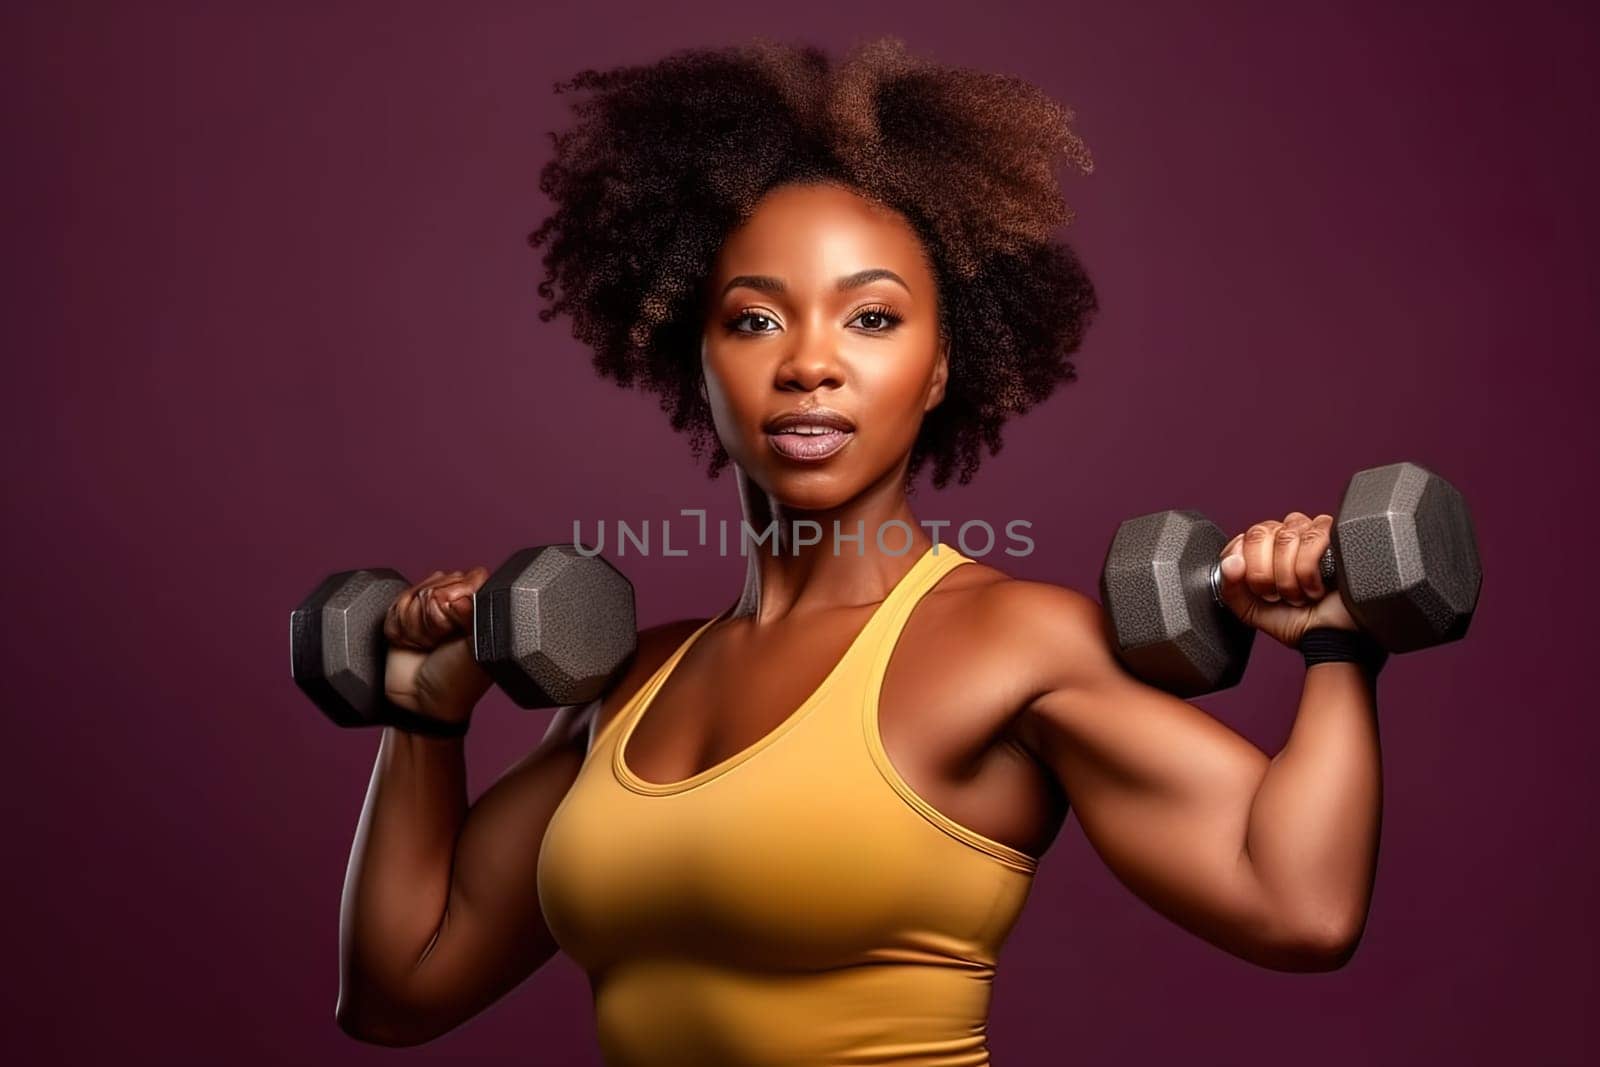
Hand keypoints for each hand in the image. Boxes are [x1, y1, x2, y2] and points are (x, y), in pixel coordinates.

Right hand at [382, 567, 492, 727]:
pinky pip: (395, 604)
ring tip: (427, 646)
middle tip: (441, 642)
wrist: (420, 704)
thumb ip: (479, 612)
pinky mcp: (404, 616)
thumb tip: (465, 587)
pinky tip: (410, 644)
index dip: (460, 599)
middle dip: (435, 615)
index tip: (458, 626)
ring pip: (416, 592)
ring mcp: (431, 608)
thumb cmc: (456, 680)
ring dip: (416, 624)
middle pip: (440, 582)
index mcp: (483, 608)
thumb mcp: (478, 647)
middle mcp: (459, 603)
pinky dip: (399, 626)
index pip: (470, 577)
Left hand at [1216, 512, 1359, 648]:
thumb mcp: (1250, 609)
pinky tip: (1316, 587)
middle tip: (1276, 595)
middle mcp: (1287, 533)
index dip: (1246, 566)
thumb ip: (1230, 586)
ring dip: (1288, 577)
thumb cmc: (1296, 621)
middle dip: (1264, 573)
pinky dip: (1308, 571)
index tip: (1257, 591)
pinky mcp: (1338, 535)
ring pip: (1286, 536)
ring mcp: (1313, 532)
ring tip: (1298, 594)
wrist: (1328, 637)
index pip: (1242, 537)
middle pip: (1260, 533)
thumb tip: (1231, 562)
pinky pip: (1312, 539)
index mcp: (1265, 546)